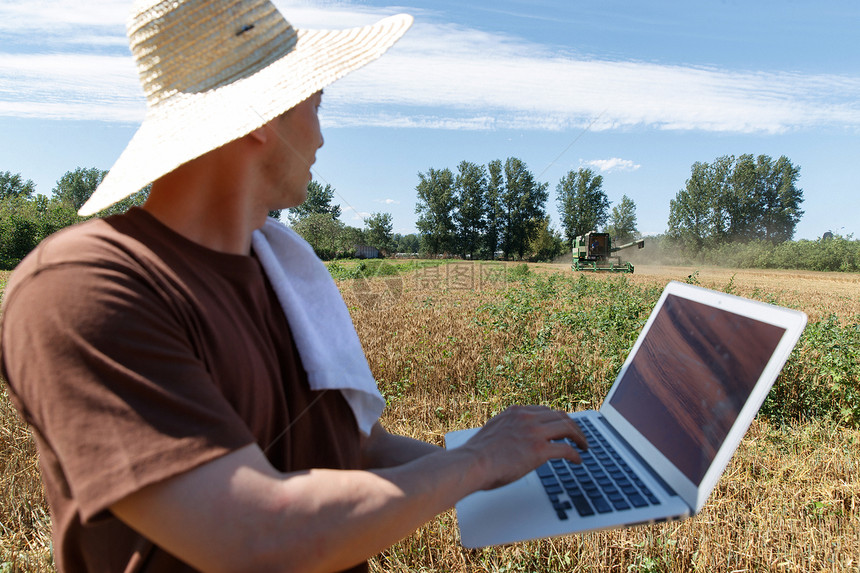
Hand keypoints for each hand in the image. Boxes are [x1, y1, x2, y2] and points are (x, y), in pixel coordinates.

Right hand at [461, 405, 587, 490]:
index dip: (557, 419)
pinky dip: (575, 454)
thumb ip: (508, 429)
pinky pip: (566, 449)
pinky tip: (578, 460)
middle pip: (560, 416)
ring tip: (584, 446)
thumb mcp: (494, 431)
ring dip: (579, 437)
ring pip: (567, 428)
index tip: (562, 427)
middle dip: (573, 426)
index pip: (545, 410)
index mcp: (516, 412)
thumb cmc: (477, 454)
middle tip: (579, 436)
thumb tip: (514, 438)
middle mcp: (527, 417)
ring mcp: (534, 433)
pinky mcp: (539, 450)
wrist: (471, 463)